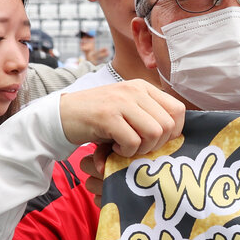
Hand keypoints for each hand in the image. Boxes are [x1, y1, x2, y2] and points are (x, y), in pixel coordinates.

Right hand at [57, 80, 183, 157]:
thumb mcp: (129, 110)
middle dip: (157, 144)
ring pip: (154, 133)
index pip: (178, 110)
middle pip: (168, 125)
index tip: (157, 141)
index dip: (174, 131)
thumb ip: (151, 117)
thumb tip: (178, 137)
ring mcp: (121, 102)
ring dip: (143, 149)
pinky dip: (126, 151)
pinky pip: (133, 141)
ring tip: (127, 147)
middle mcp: (135, 90)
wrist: (61, 114)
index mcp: (143, 88)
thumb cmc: (99, 118)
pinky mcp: (107, 116)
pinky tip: (115, 148)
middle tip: (139, 147)